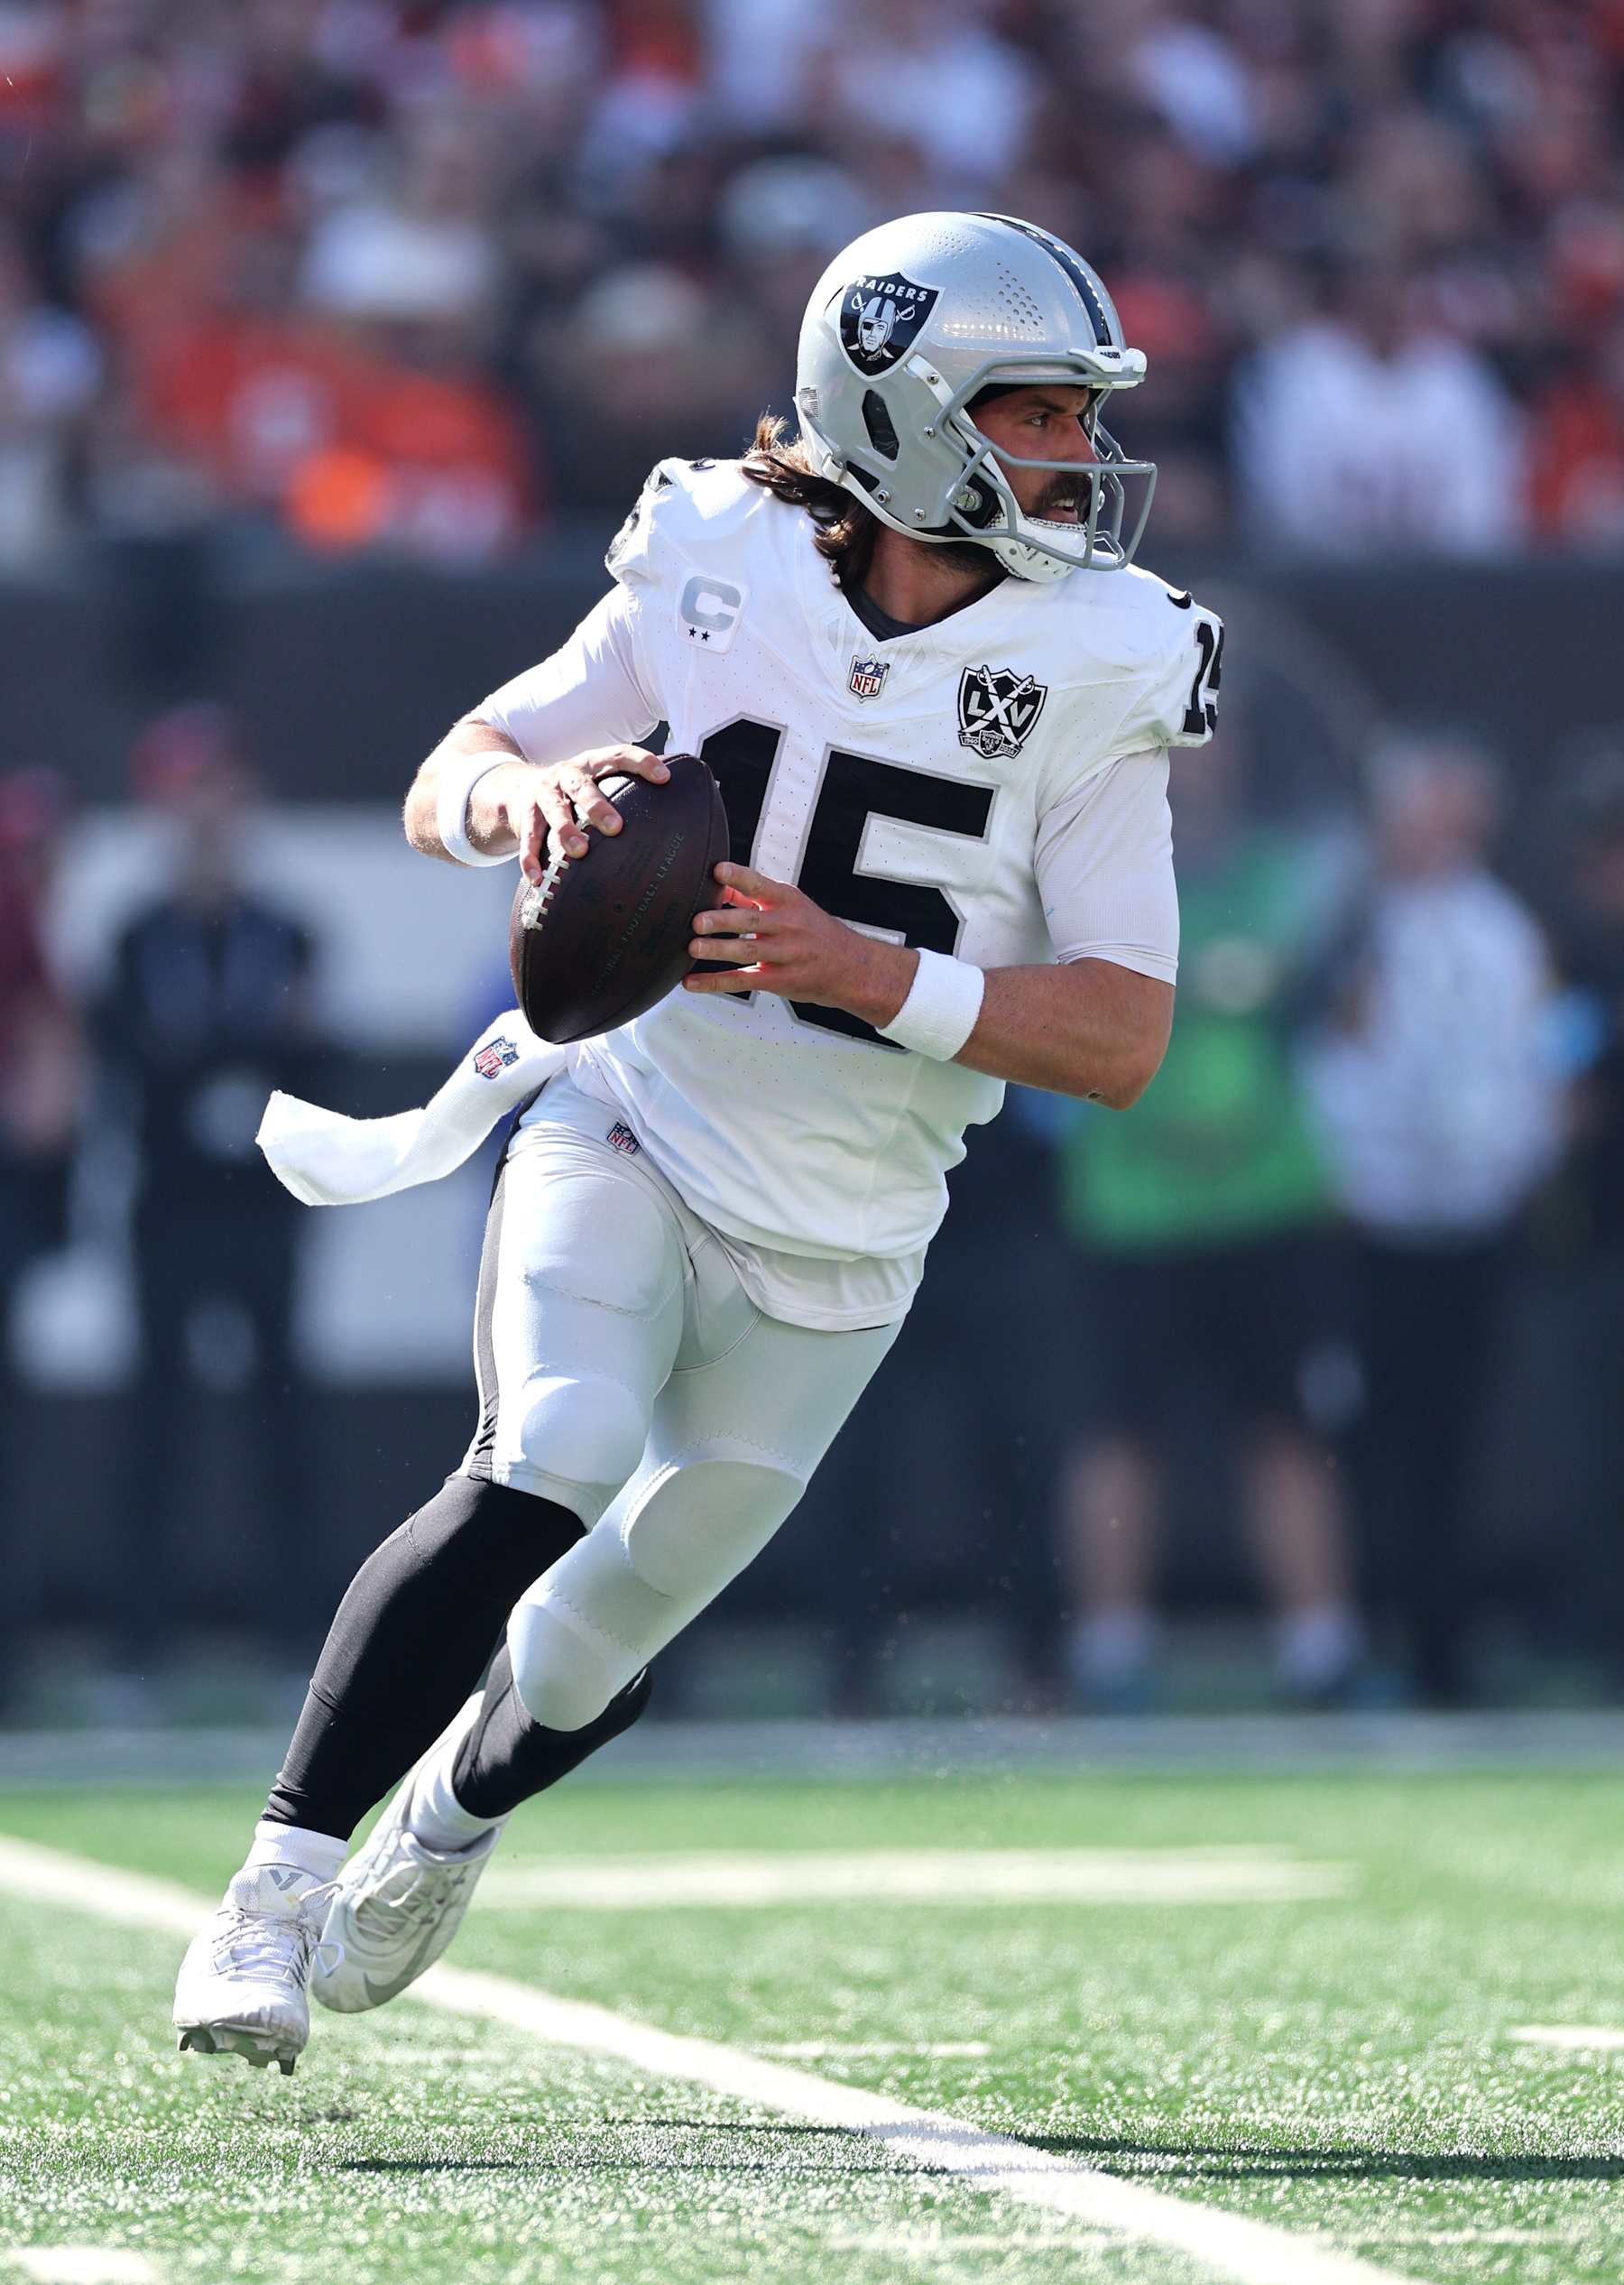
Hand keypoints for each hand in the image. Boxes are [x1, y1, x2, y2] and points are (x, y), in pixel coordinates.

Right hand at [485, 746, 670, 881]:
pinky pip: (527, 836)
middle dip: (597, 806)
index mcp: (591, 763)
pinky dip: (531, 857)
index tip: (664, 778)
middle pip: (582, 785)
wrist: (515, 787)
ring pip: (553, 809)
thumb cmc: (573, 791)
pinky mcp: (524, 814)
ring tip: (579, 852)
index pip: (618, 754)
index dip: (641, 762)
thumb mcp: (596, 782)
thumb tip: (678, 812)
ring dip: (565, 829)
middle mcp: (566, 774)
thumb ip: (626, 791)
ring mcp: (543, 793)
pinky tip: (538, 877)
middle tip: (616, 828)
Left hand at [683, 862, 917, 1027]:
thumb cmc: (816, 933)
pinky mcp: (779, 980)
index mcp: (789, 901)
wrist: (852, 968)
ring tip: (693, 947)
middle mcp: (788, 926)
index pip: (761, 885)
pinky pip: (743, 981)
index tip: (717, 870)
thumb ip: (755, 896)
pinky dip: (715, 982)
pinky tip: (691, 982)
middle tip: (697, 921)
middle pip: (752, 921)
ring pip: (748, 951)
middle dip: (724, 921)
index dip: (739, 877)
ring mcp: (785, 955)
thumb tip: (720, 883)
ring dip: (719, 950)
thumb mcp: (793, 906)